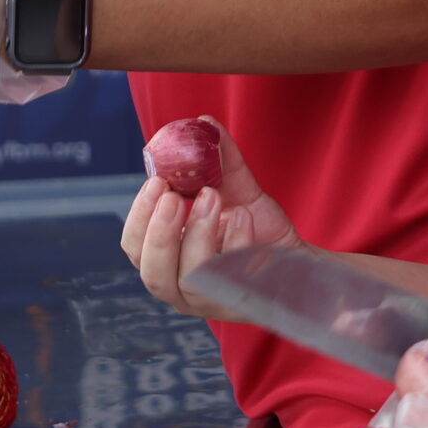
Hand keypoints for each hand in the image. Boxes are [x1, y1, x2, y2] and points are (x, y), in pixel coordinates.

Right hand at [122, 120, 302, 318]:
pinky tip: (244, 217)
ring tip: (214, 197)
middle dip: (161, 233)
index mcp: (165, 258)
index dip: (139, 216)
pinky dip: (234, 245)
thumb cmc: (252, 225)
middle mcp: (179, 286)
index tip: (156, 182)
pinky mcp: (238, 305)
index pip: (134, 246)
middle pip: (153, 274)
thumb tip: (204, 123)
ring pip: (188, 281)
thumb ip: (217, 160)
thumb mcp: (234, 188)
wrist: (292, 254)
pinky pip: (229, 282)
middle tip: (175, 195)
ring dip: (197, 234)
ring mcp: (208, 302)